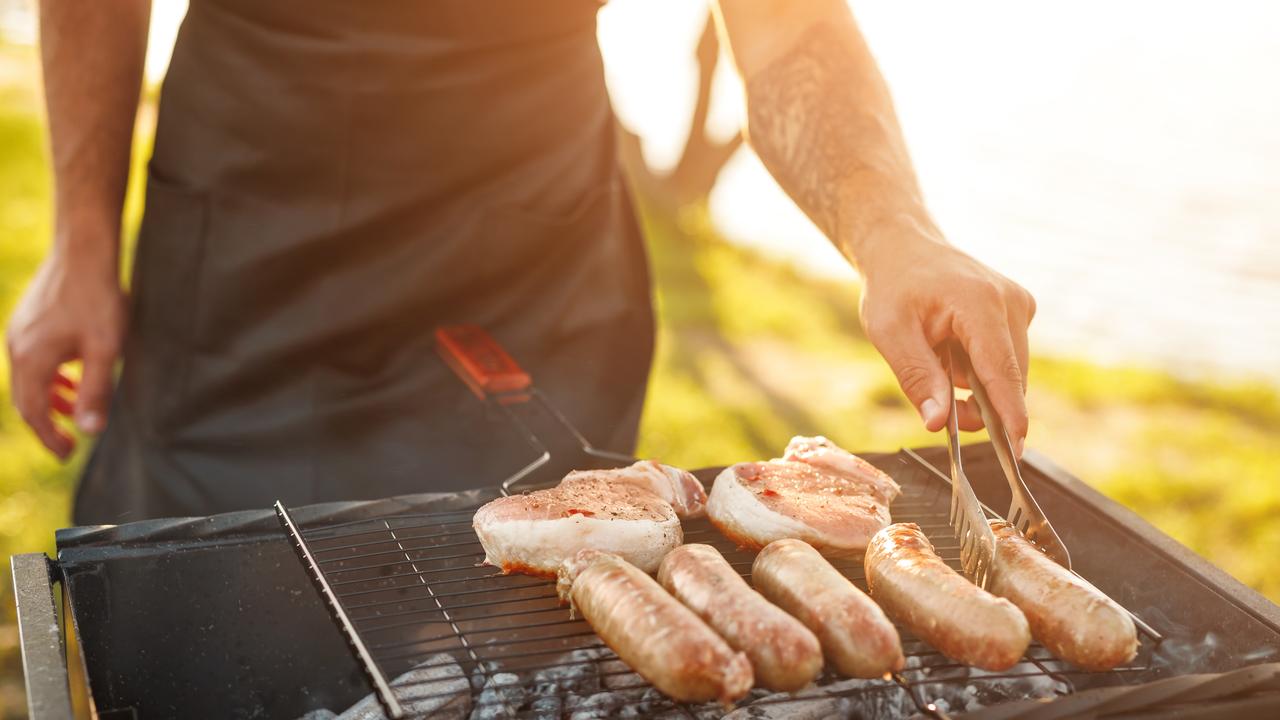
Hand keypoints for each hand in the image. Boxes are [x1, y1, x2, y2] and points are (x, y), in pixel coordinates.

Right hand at [6, 246, 125, 457]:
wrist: (84, 251)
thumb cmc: (99, 299)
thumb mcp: (105, 349)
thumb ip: (96, 391)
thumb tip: (90, 431)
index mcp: (31, 360)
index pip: (32, 412)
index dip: (49, 437)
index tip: (68, 454)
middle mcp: (17, 347)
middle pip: (26, 398)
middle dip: (47, 423)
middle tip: (69, 442)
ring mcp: (19, 331)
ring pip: (29, 378)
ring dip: (49, 399)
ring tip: (73, 411)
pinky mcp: (28, 319)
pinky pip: (33, 359)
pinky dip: (49, 376)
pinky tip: (71, 376)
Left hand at [858, 218, 1035, 454]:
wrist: (904, 248)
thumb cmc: (893, 287)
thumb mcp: (890, 334)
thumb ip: (916, 378)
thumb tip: (938, 423)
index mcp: (979, 303)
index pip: (1001, 370)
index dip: (1008, 414)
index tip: (1016, 450)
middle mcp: (1010, 302)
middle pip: (1008, 377)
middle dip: (979, 405)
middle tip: (939, 408)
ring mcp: (1019, 305)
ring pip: (1010, 372)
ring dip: (978, 386)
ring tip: (940, 364)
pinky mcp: (1019, 311)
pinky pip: (1006, 358)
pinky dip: (981, 369)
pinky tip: (953, 353)